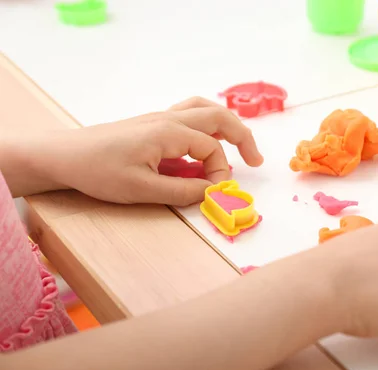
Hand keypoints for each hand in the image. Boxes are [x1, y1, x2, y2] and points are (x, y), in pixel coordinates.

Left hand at [27, 97, 262, 204]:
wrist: (64, 155)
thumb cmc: (98, 171)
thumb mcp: (142, 190)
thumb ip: (181, 192)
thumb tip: (212, 193)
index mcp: (169, 132)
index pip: (211, 148)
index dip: (220, 172)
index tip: (215, 194)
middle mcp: (169, 119)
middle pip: (218, 117)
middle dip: (242, 137)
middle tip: (255, 160)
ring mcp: (160, 118)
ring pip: (204, 109)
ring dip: (226, 125)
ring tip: (238, 145)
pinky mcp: (152, 124)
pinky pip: (189, 114)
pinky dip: (206, 124)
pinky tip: (204, 143)